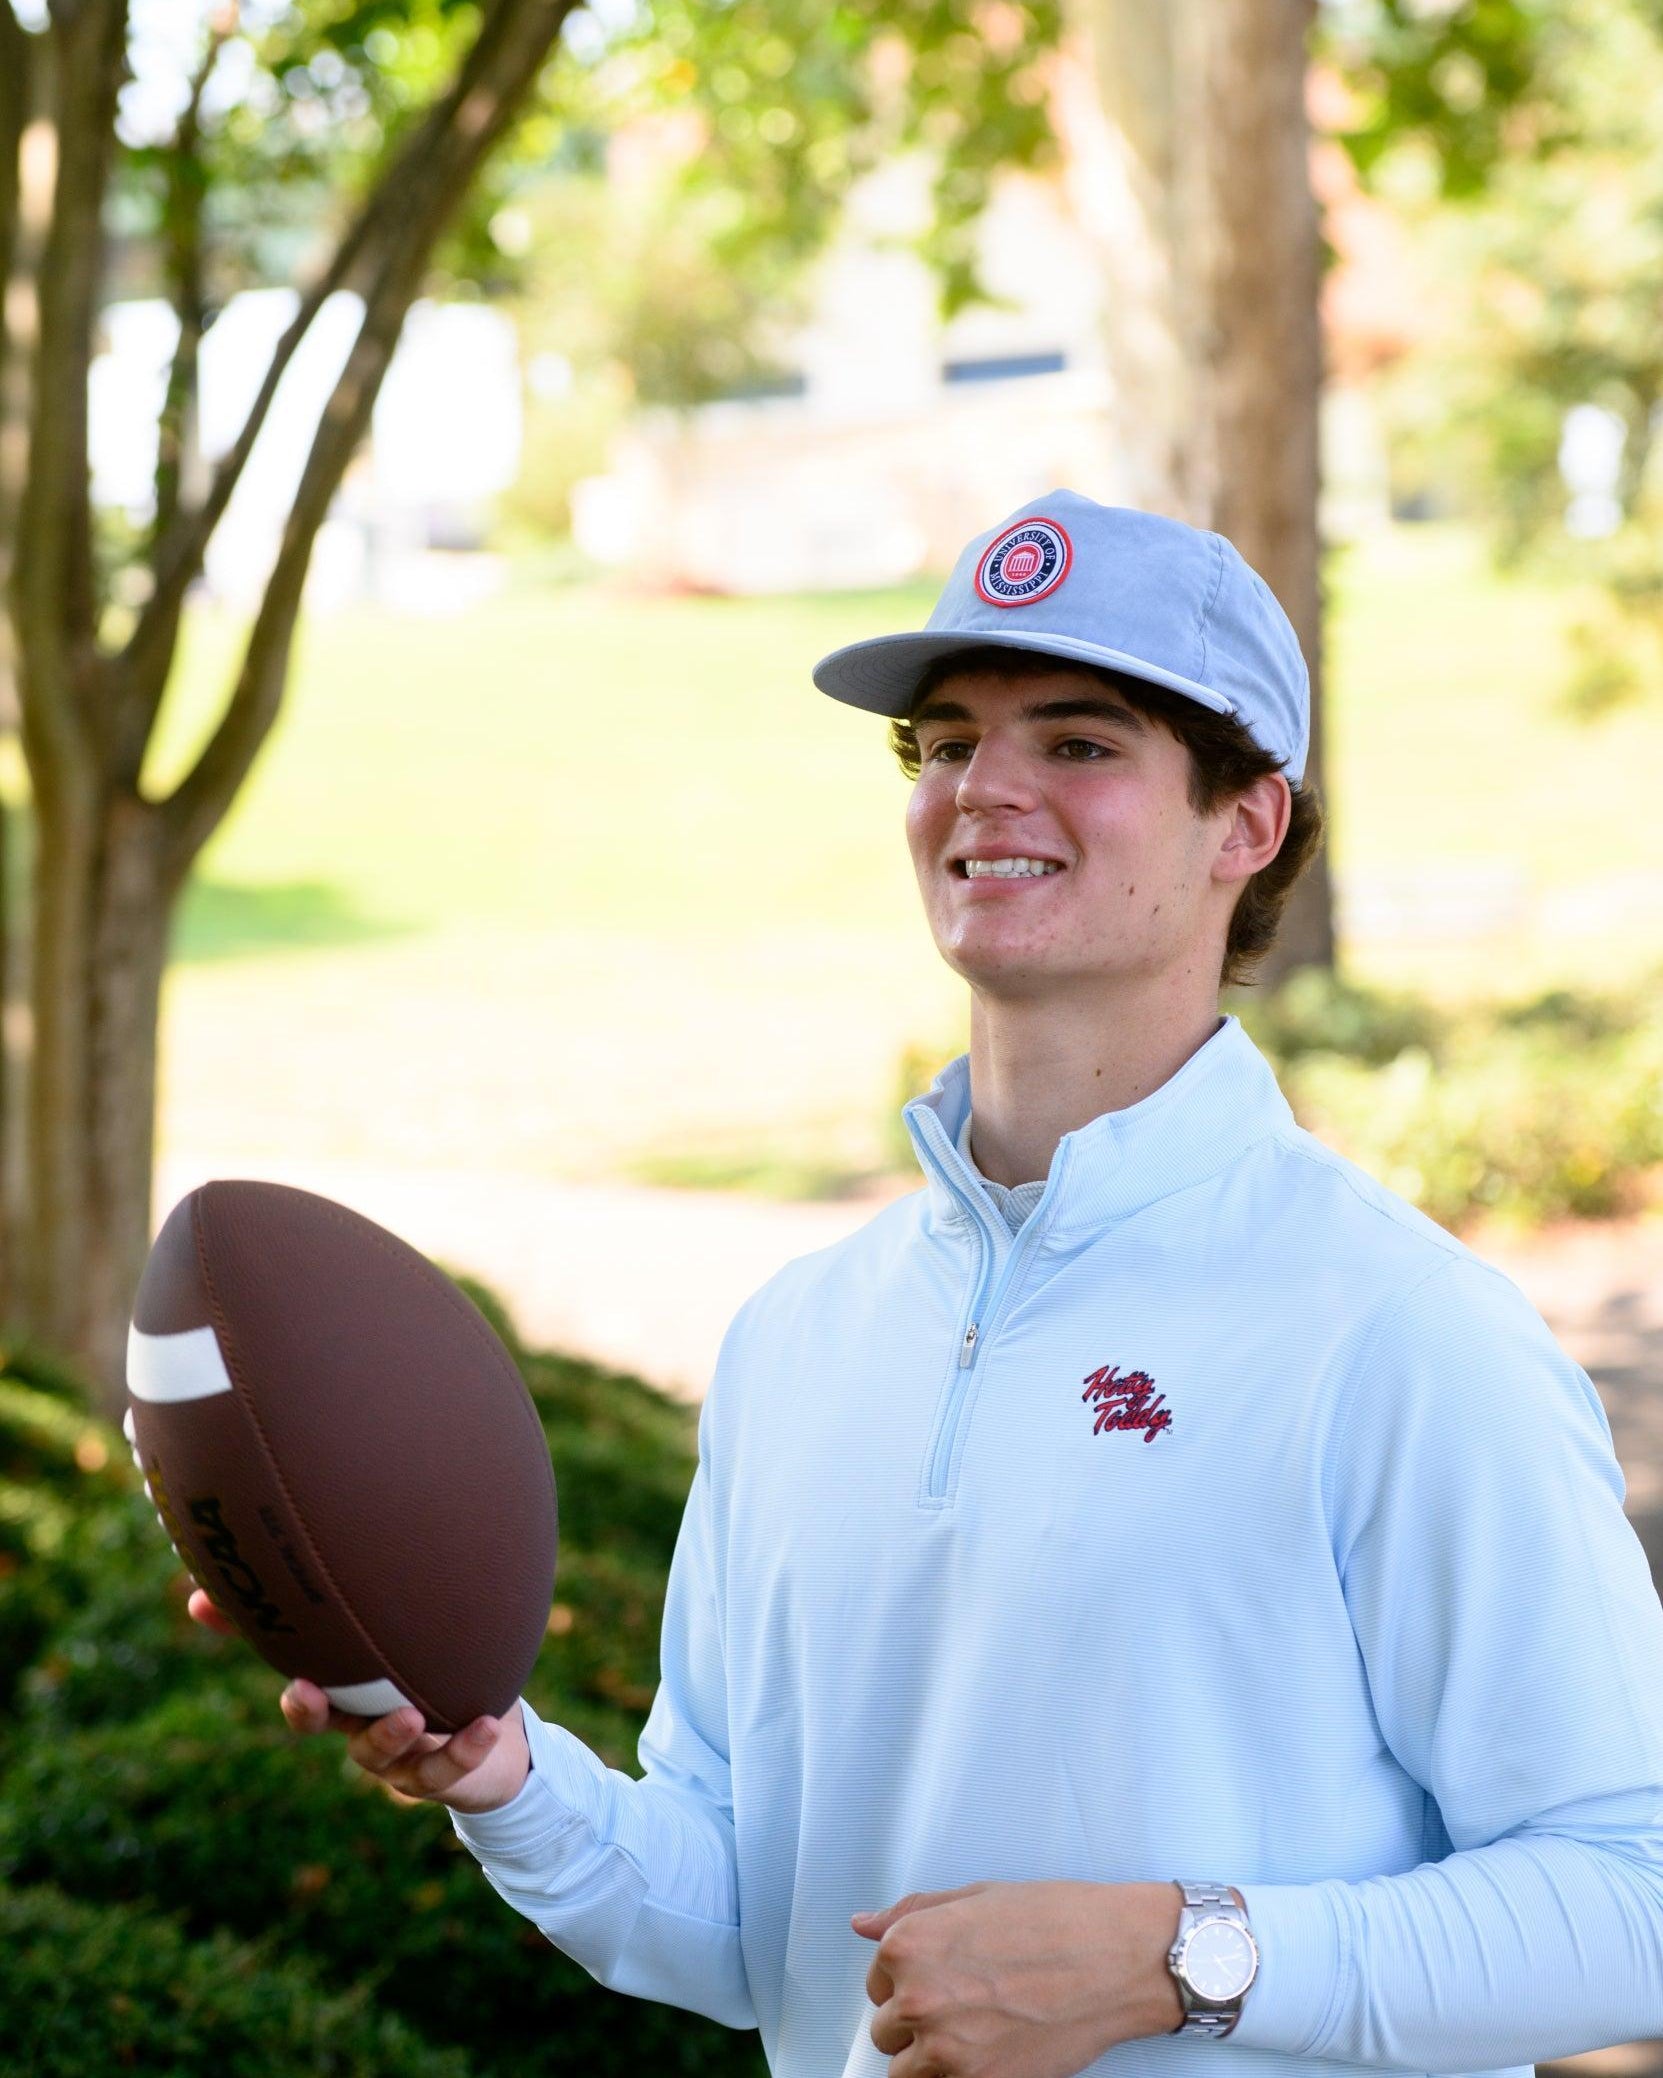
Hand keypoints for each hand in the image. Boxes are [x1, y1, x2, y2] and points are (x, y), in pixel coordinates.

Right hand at [185, 1585, 530, 1813]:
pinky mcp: (443, 1774)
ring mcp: (399, 1753)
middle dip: (306, 1708)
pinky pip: (448, 1768)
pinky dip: (464, 1748)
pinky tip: (484, 1722)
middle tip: (302, 1689)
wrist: (499, 1733)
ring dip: (388, 1734)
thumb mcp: (419, 1629)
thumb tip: (345, 1540)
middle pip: (320, 1719)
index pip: (298, 1665)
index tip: (219, 1625)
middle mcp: (362, 1719)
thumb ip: (383, 1595)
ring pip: (379, 1754)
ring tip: (409, 1713)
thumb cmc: (445, 1670)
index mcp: (349, 1684)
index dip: (263, 1636)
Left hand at [852, 1878, 1182, 2077]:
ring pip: (906, 2070)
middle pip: (885, 2028)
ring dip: (930, 2055)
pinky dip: (959, 2075)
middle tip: (962, 2002)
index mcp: (910, 1946)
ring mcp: (946, 2049)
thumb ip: (914, 1914)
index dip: (906, 1978)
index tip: (936, 1976)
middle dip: (916, 2018)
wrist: (1117, 1959)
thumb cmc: (1057, 1921)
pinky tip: (991, 2047)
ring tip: (974, 2029)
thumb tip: (865, 1924)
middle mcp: (918, 1998)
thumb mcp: (977, 1897)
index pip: (875, 1979)